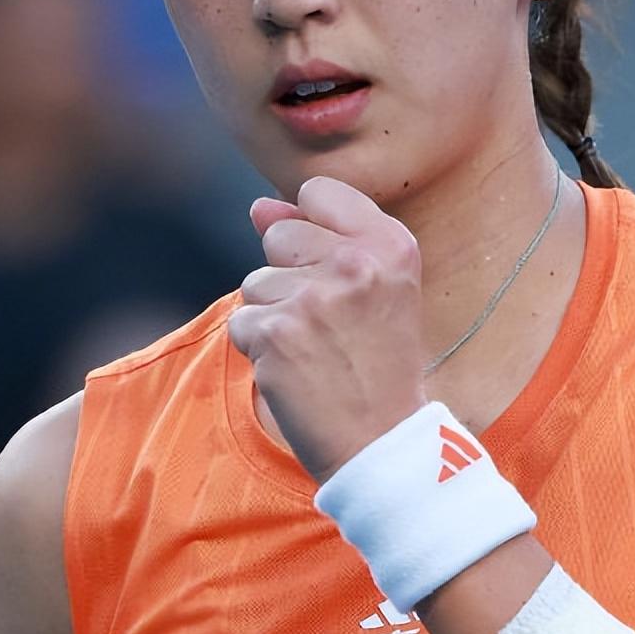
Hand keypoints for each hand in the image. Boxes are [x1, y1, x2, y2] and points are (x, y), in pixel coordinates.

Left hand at [228, 176, 428, 483]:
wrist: (382, 442)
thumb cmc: (379, 361)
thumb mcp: (374, 288)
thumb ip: (318, 234)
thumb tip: (258, 205)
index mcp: (392, 245)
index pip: (319, 191)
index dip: (314, 229)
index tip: (335, 271)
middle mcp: (355, 263)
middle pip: (280, 235)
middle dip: (290, 274)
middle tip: (330, 322)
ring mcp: (313, 298)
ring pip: (256, 281)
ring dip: (274, 315)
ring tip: (316, 349)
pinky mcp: (276, 334)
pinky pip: (242, 322)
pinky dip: (260, 349)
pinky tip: (297, 370)